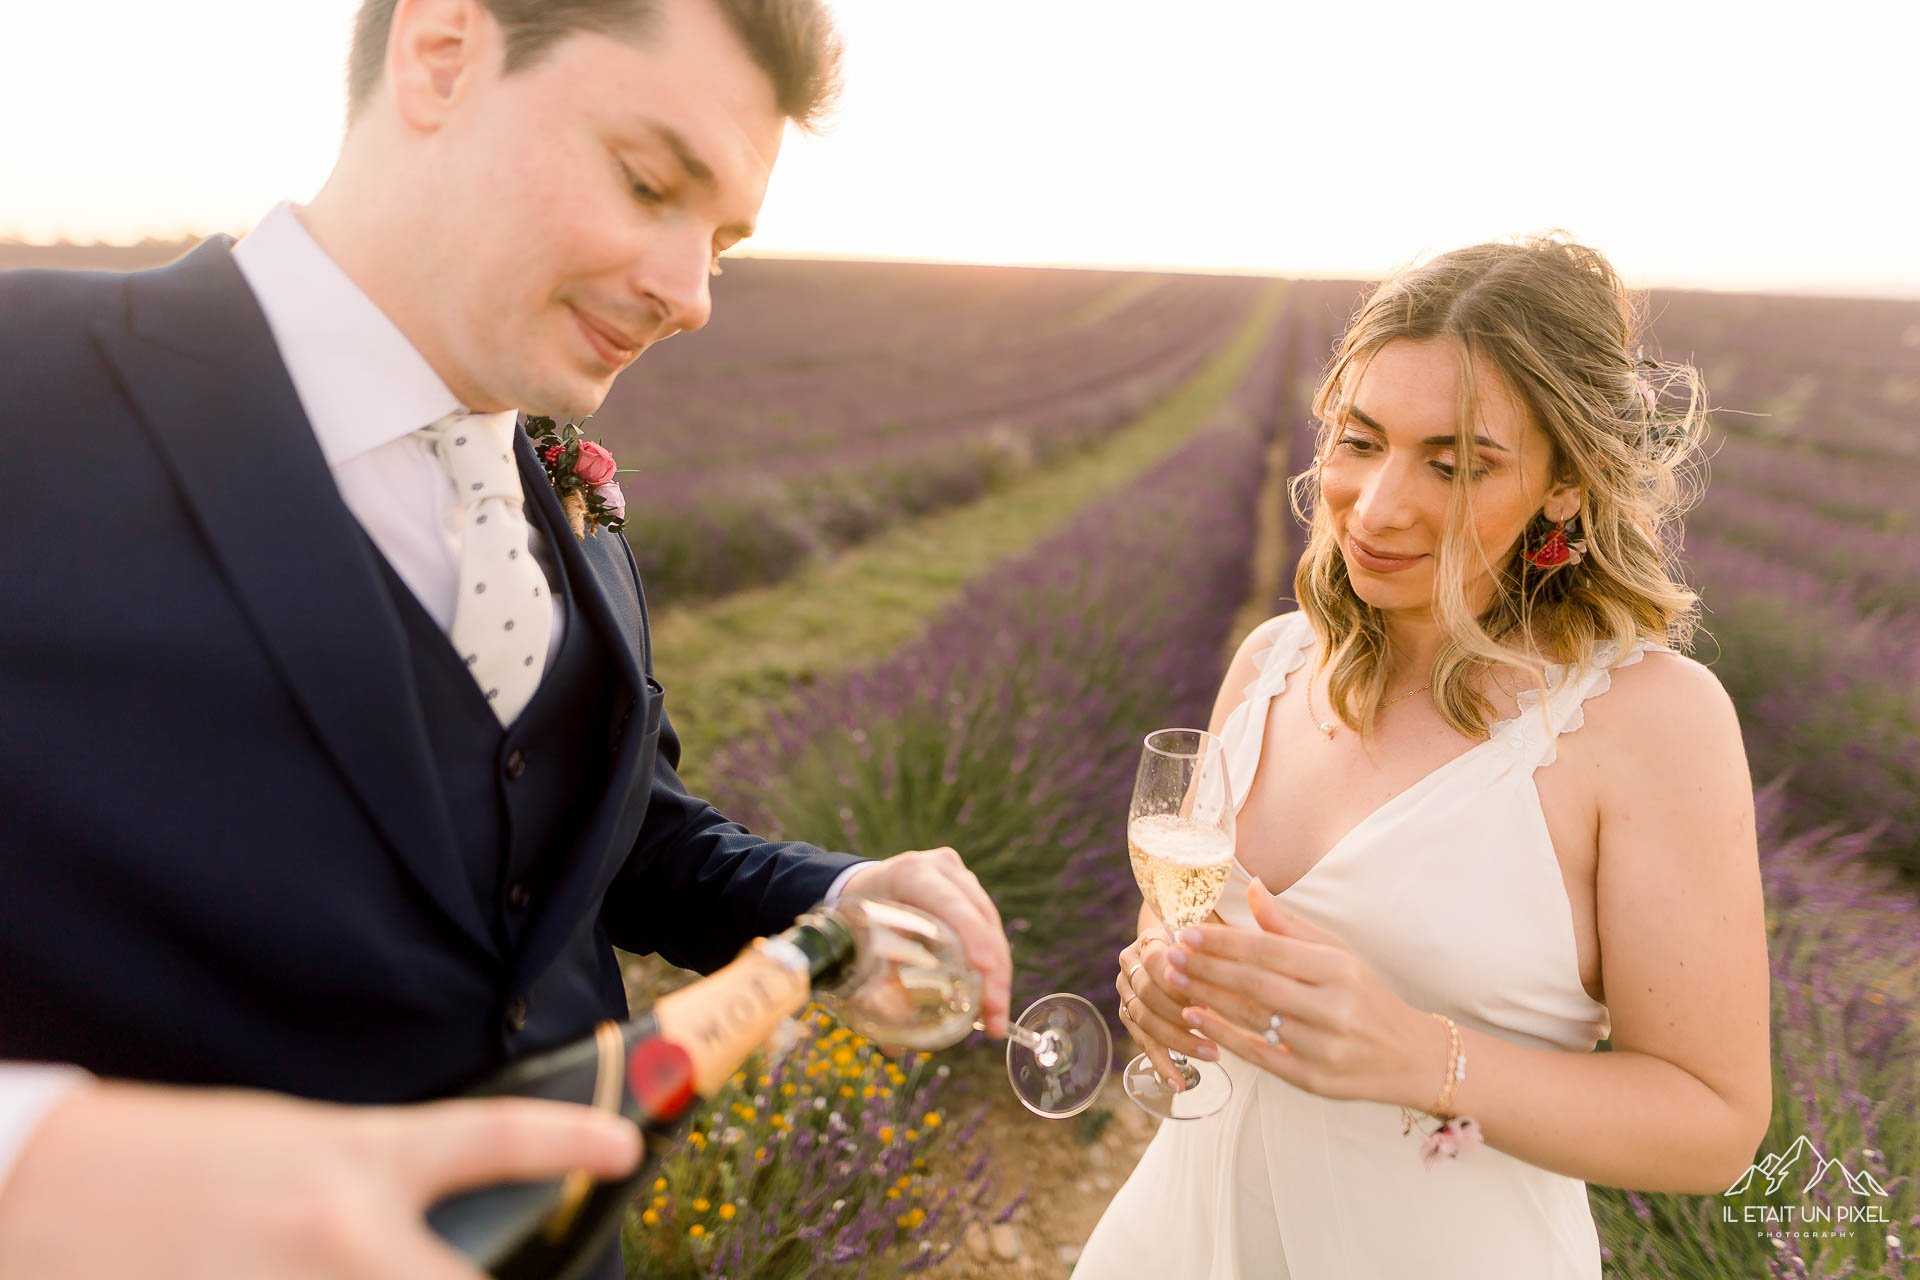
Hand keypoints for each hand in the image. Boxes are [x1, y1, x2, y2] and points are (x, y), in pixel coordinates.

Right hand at [0, 1080, 641, 1279]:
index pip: (494, 1139)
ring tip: (365, 1275)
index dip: (574, 1142)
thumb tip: (441, 1234)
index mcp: (353, 1163)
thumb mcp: (291, 1148)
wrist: (38, 1191)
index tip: (628, 1146)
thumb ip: (375, 1187)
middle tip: (504, 1272)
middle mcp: (342, 1238)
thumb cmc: (171, 1162)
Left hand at [839, 847, 1012, 1036]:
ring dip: (998, 974)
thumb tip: (893, 1047)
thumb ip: (872, 989)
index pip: (949, 902)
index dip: (971, 934)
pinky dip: (992, 966)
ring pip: (992, 925)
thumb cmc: (856, 916)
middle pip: (980, 918)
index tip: (984, 969)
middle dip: (993, 970)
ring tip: (995, 1017)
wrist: (861, 885)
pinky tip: (991, 999)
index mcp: (911, 874)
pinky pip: (989, 929)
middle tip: (994, 1014)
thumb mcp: (858, 942)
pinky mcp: (970, 894)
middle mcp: (942, 870)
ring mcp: (960, 879)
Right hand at [1115, 928, 1218, 1088]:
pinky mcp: (1131, 1017)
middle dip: (1182, 1016)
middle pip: (1148, 994)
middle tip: (1217, 1032)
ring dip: (1178, 1041)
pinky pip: (1144, 1043)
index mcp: (1147, 941)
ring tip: (1212, 1055)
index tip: (1207, 997)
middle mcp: (1130, 967)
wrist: (1180, 946)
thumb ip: (1216, 948)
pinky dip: (1162, 1064)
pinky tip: (1178, 1084)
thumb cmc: (1205, 943)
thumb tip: (1233, 967)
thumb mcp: (1212, 938)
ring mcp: (1127, 993)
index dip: (1180, 980)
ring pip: (1145, 1020)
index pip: (1156, 960)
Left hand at [1163, 880, 1430, 1104]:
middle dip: (1208, 967)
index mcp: (1338, 970)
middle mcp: (1332, 1007)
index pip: (1269, 951)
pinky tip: (1196, 1018)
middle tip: (1171, 954)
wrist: (1411, 1057)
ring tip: (1175, 981)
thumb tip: (1252, 886)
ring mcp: (1322, 1046)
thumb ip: (1290, 925)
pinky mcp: (1312, 1078)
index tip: (1188, 932)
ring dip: (1209, 998)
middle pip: (1256, 983)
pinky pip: (1259, 1054)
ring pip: (1254, 1018)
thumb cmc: (1366, 996)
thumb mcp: (1338, 954)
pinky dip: (1224, 1035)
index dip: (1225, 942)